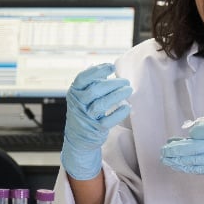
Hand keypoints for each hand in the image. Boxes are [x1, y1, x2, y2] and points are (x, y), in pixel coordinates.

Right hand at [62, 63, 131, 179]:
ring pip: (101, 104)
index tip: (111, 67)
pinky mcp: (96, 129)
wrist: (78, 137)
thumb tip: (106, 66)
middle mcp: (78, 104)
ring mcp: (86, 117)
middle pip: (95, 90)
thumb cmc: (85, 111)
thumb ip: (92, 82)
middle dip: (113, 84)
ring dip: (117, 95)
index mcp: (74, 93)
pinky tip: (127, 107)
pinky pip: (108, 120)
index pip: (82, 78)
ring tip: (129, 90)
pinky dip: (119, 113)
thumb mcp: (82, 96)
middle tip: (126, 81)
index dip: (97, 71)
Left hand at [160, 121, 203, 187]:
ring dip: (176, 159)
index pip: (202, 130)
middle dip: (176, 149)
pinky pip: (195, 168)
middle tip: (164, 149)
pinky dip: (183, 167)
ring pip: (192, 159)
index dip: (193, 133)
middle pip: (193, 147)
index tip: (188, 136)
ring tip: (165, 158)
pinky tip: (174, 165)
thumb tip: (186, 135)